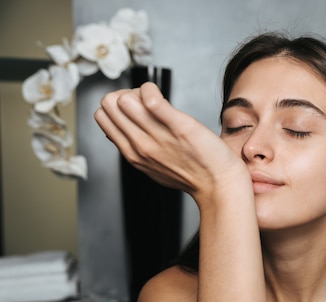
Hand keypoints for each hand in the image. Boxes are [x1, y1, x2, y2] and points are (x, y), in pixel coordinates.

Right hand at [94, 82, 247, 202]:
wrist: (220, 184)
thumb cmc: (193, 173)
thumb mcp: (154, 165)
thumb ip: (136, 148)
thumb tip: (118, 131)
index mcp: (133, 154)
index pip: (101, 116)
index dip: (117, 104)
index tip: (137, 108)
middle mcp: (141, 145)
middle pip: (109, 104)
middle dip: (125, 93)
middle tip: (148, 102)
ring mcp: (159, 137)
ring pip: (124, 100)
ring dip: (140, 91)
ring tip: (159, 101)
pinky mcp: (180, 127)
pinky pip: (152, 99)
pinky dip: (151, 89)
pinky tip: (159, 93)